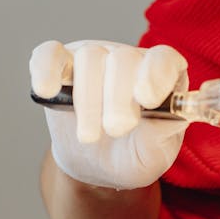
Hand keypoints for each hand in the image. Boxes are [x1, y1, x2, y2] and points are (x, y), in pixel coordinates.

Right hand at [29, 40, 188, 189]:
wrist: (97, 163)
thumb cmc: (132, 153)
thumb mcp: (153, 155)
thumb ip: (162, 134)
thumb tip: (173, 116)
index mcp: (162, 74)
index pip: (162, 59)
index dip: (156, 74)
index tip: (148, 99)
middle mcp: (130, 58)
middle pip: (123, 58)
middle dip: (118, 100)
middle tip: (116, 130)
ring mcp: (95, 57)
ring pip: (89, 57)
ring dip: (88, 101)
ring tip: (89, 136)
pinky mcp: (61, 66)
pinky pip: (50, 55)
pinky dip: (46, 70)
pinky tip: (47, 91)